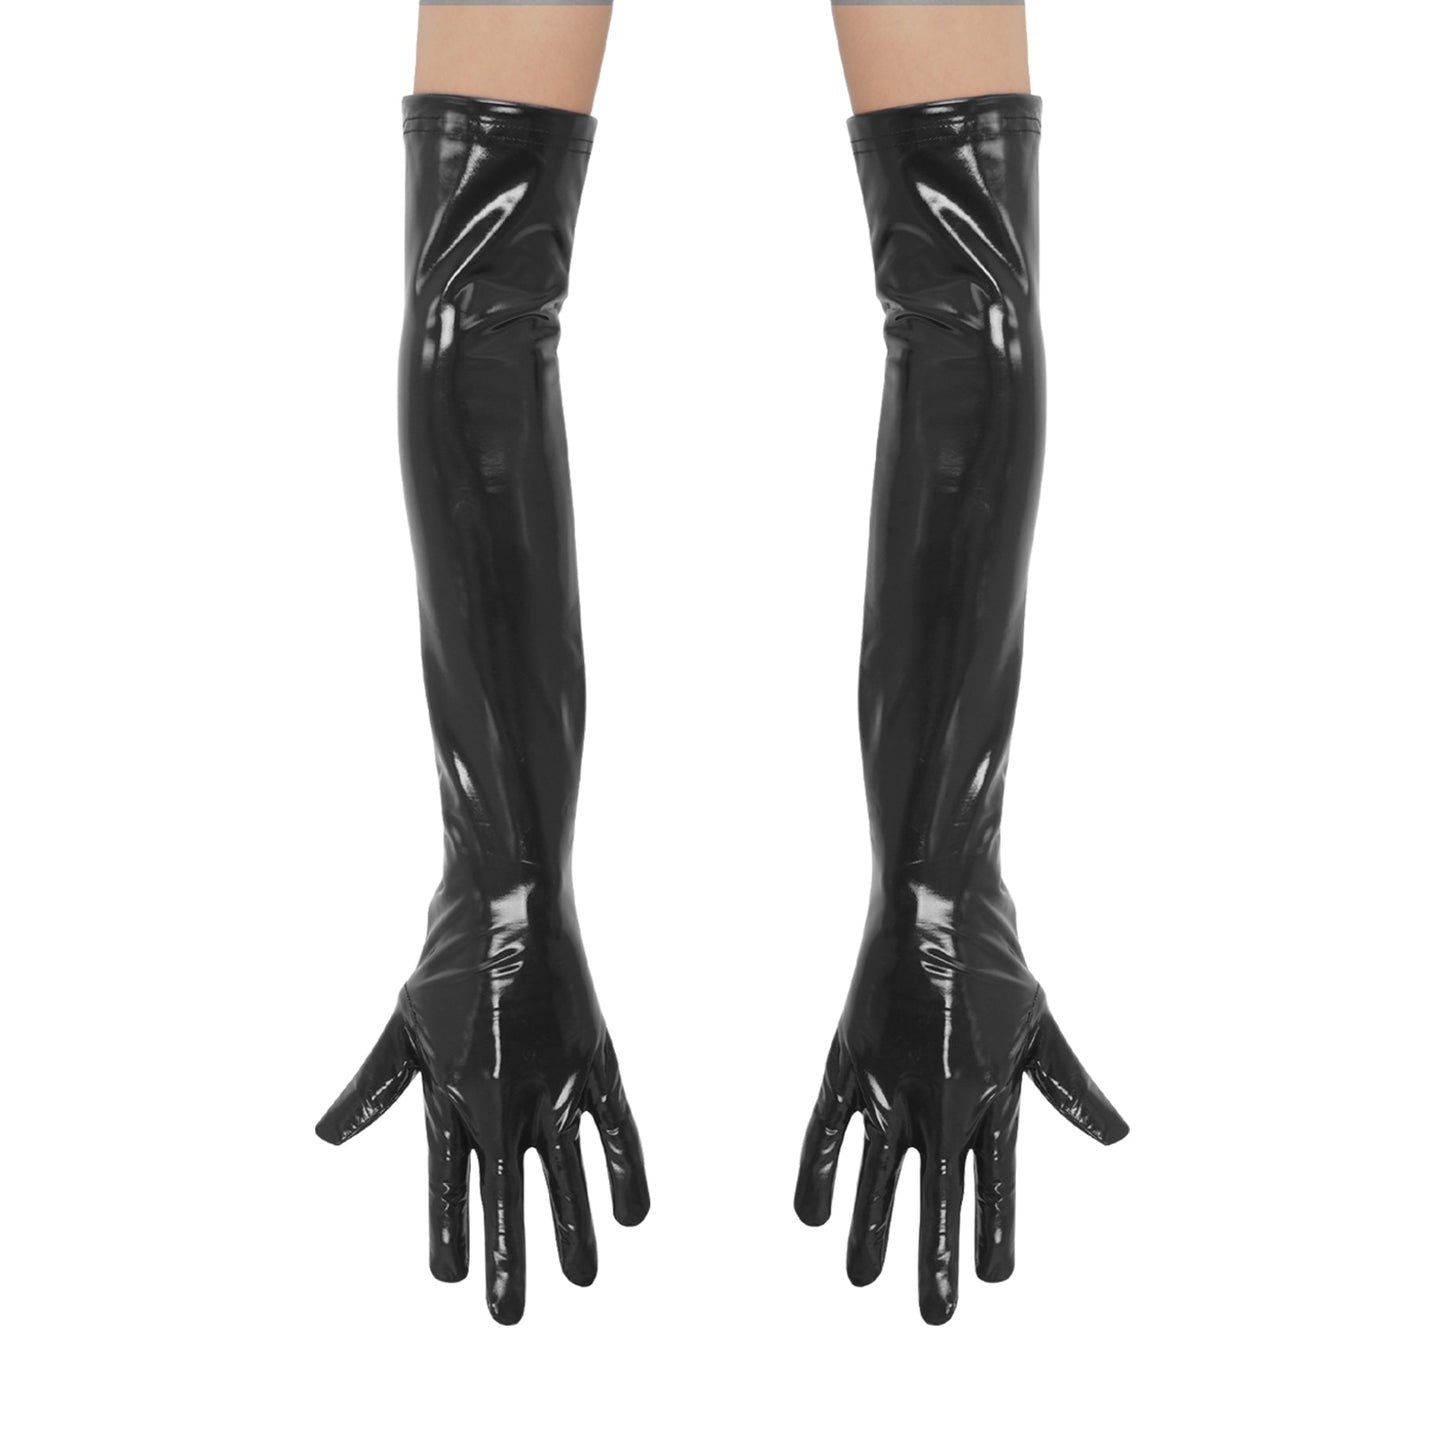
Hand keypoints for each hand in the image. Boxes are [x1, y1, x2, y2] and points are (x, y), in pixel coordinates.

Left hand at [316, 883, 648, 1323]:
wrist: (511, 901)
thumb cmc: (451, 959)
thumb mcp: (402, 1025)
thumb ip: (373, 1086)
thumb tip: (324, 1136)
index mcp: (453, 1093)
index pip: (448, 1182)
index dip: (451, 1231)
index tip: (451, 1277)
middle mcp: (504, 1098)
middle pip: (506, 1194)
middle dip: (509, 1258)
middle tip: (507, 1315)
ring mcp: (555, 1081)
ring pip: (566, 1174)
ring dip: (572, 1230)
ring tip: (581, 1280)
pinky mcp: (595, 1059)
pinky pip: (618, 1129)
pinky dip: (626, 1171)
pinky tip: (633, 1216)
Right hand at [794, 880, 1126, 1323]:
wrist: (933, 902)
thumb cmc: (993, 961)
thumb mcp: (1041, 1025)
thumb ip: (1071, 1086)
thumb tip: (1121, 1137)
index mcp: (991, 1093)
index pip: (994, 1183)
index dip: (991, 1232)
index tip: (991, 1278)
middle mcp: (939, 1097)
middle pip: (936, 1194)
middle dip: (934, 1258)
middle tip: (934, 1317)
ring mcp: (889, 1081)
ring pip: (876, 1174)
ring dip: (871, 1229)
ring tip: (863, 1279)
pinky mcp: (849, 1059)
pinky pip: (824, 1128)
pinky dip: (816, 1170)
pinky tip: (810, 1214)